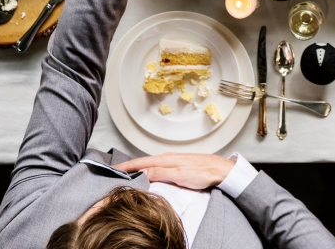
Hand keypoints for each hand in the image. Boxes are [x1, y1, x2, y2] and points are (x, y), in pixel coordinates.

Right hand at [114, 153, 234, 187]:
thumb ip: (161, 173)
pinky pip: (158, 167)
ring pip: (150, 164)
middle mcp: (168, 158)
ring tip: (127, 172)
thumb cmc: (204, 173)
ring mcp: (173, 161)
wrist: (221, 171)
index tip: (113, 168)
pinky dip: (148, 169)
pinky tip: (148, 174)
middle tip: (114, 171)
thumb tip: (142, 173)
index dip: (126, 166)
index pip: (140, 163)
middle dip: (128, 166)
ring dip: (138, 167)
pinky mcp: (178, 165)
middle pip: (143, 162)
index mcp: (166, 160)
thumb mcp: (180, 175)